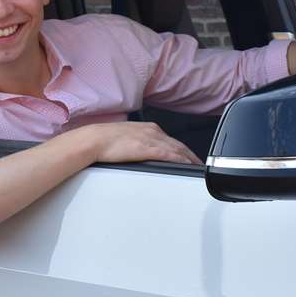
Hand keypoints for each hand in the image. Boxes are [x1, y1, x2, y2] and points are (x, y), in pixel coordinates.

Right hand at [86, 122, 200, 165]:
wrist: (94, 139)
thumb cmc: (105, 141)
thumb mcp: (127, 138)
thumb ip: (139, 143)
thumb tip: (143, 153)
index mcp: (149, 128)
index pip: (172, 140)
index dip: (184, 150)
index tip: (190, 158)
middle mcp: (153, 132)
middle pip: (179, 145)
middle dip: (191, 155)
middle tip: (200, 165)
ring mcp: (151, 140)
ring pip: (178, 149)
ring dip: (189, 159)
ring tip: (198, 168)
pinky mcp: (147, 149)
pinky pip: (169, 155)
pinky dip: (180, 160)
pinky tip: (187, 166)